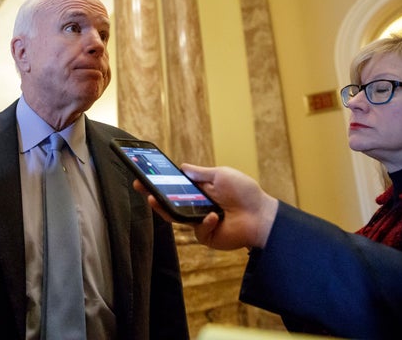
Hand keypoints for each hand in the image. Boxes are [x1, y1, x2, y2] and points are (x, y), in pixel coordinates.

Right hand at [133, 164, 278, 249]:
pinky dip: (206, 222)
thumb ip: (200, 173)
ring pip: (175, 217)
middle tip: (139, 186)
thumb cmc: (244, 193)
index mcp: (199, 191)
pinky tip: (216, 217)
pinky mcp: (206, 236)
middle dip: (151, 195)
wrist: (262, 215)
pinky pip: (197, 229)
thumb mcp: (221, 175)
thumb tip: (181, 166)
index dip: (159, 182)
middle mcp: (196, 207)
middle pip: (168, 203)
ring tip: (153, 199)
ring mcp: (199, 222)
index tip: (144, 174)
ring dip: (163, 208)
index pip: (174, 187)